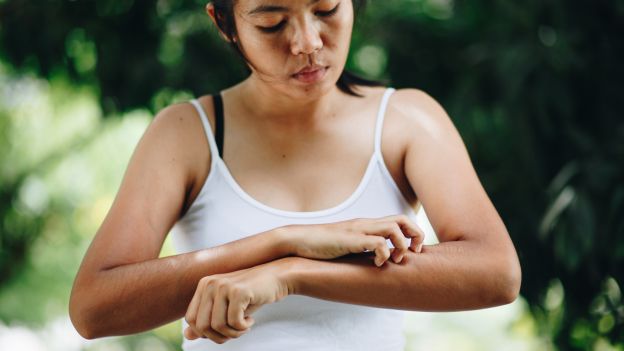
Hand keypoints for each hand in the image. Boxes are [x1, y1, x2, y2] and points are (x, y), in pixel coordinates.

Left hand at [184, 260, 291, 343]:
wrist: (276, 278)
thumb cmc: (251, 295)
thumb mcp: (227, 308)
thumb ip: (207, 320)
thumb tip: (187, 335)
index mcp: (204, 285)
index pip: (191, 319)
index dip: (206, 332)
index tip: (223, 330)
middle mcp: (210, 283)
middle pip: (202, 326)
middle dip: (219, 336)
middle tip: (236, 332)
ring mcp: (223, 286)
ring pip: (217, 326)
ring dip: (233, 333)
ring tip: (244, 326)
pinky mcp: (238, 291)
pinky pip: (234, 322)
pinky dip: (243, 328)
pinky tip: (251, 320)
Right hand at [283, 214, 424, 266]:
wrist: (298, 240)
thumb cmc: (321, 246)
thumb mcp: (348, 246)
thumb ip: (363, 249)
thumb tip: (379, 262)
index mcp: (367, 225)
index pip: (400, 220)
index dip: (413, 233)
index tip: (412, 251)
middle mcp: (365, 224)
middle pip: (403, 219)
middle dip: (415, 236)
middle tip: (412, 254)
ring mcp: (357, 230)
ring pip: (393, 228)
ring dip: (400, 245)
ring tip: (394, 259)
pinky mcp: (349, 240)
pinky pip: (376, 243)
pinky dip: (383, 254)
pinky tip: (376, 264)